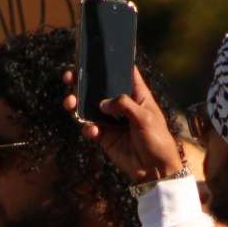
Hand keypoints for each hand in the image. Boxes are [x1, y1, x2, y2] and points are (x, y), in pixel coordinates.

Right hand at [65, 66, 183, 183]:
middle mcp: (122, 105)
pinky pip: (90, 127)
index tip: (95, 55)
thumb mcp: (146, 117)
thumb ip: (124, 105)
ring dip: (77, 105)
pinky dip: (87, 128)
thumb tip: (103, 103)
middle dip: (83, 83)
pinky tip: (92, 131)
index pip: (124, 74)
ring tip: (71, 104)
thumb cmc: (158, 140)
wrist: (155, 170)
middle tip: (69, 78)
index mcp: (137, 95)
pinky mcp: (105, 136)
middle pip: (99, 89)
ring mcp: (112, 120)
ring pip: (89, 108)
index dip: (112, 64)